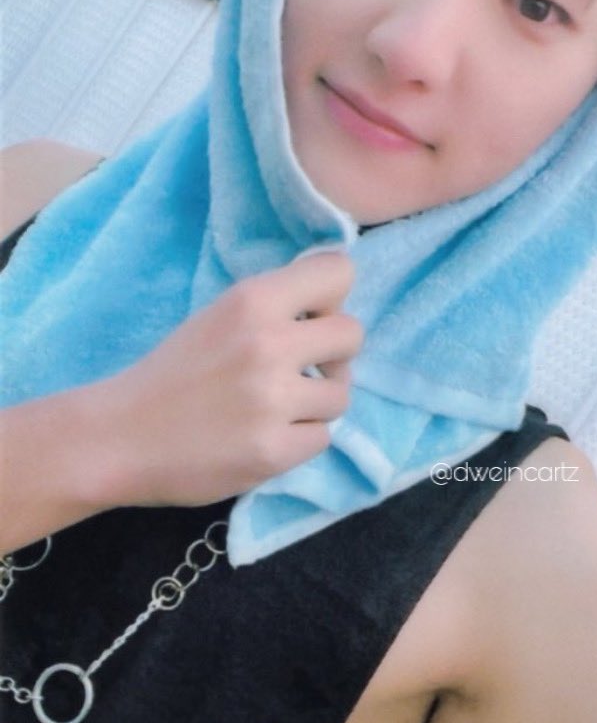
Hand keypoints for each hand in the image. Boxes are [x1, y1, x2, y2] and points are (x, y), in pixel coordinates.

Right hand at [105, 252, 362, 507]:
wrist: (118, 437)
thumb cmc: (172, 373)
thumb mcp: (220, 316)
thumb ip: (273, 307)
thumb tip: (332, 306)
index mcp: (252, 300)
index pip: (339, 271)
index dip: (330, 298)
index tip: (307, 319)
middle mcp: (269, 344)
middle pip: (353, 334)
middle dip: (333, 354)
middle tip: (300, 370)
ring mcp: (273, 401)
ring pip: (341, 393)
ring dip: (316, 403)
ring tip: (276, 408)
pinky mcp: (274, 452)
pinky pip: (323, 438)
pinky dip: (298, 440)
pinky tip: (263, 436)